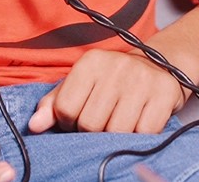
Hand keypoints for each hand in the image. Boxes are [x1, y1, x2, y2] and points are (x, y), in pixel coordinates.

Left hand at [29, 49, 187, 134]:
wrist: (161, 65)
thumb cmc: (113, 80)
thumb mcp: (81, 84)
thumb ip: (54, 104)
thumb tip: (34, 126)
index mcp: (90, 62)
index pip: (66, 109)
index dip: (70, 122)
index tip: (80, 118)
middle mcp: (116, 66)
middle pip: (91, 124)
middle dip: (94, 131)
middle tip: (103, 121)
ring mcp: (142, 79)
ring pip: (117, 131)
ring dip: (118, 136)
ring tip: (121, 122)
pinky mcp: (164, 93)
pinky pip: (145, 133)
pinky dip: (141, 135)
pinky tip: (140, 121)